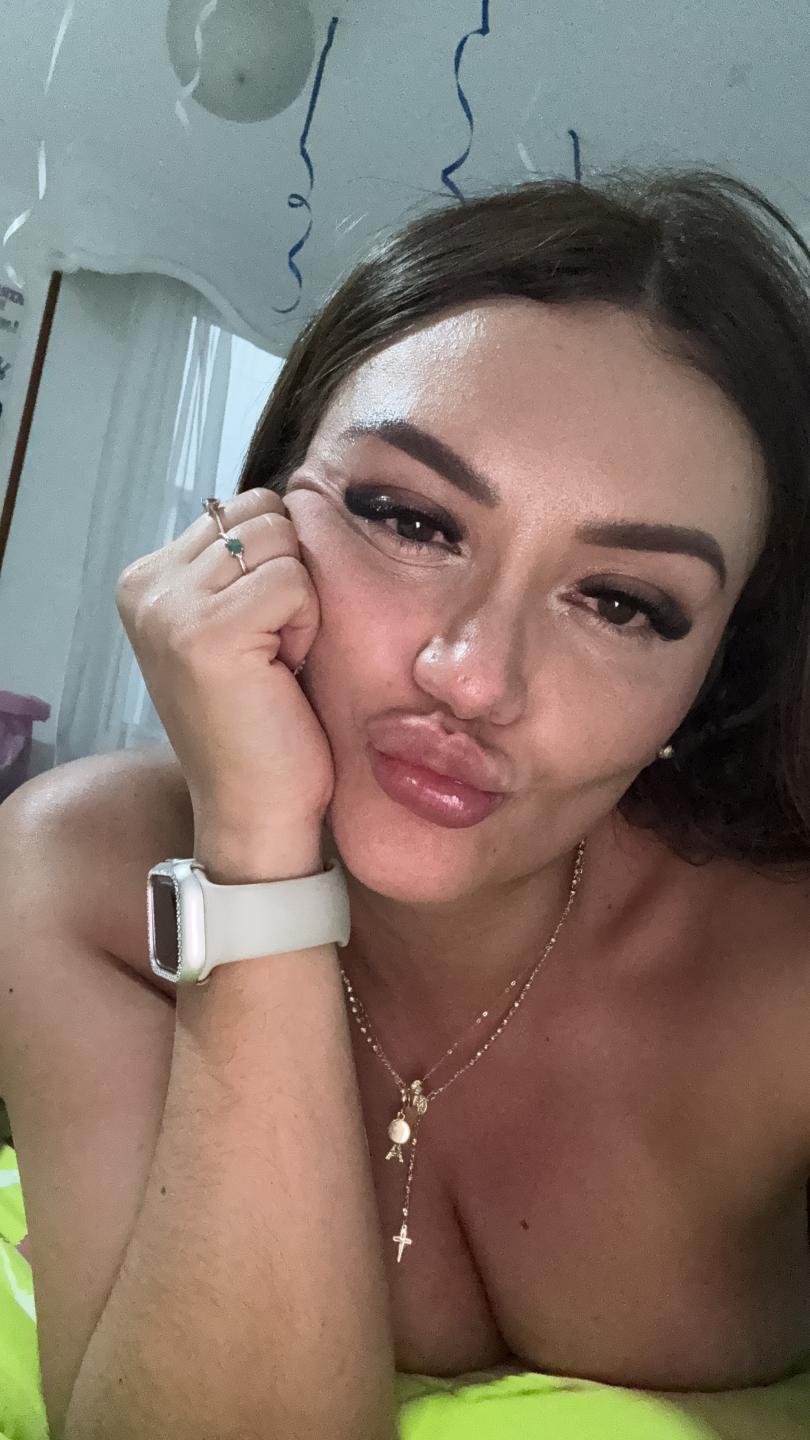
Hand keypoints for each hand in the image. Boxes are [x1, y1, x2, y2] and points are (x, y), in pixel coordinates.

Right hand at [115, 488, 334, 842]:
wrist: (256, 810)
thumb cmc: (263, 721)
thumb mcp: (238, 623)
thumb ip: (240, 562)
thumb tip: (292, 499)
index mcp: (147, 579)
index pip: (243, 507)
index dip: (277, 565)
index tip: (261, 634)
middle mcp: (146, 586)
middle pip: (263, 512)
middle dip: (290, 575)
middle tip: (274, 648)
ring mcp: (169, 608)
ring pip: (281, 541)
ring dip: (301, 601)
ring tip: (276, 659)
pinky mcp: (206, 632)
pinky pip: (294, 581)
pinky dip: (307, 626)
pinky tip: (283, 672)